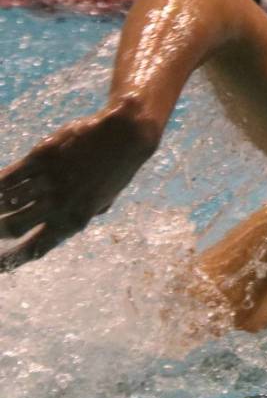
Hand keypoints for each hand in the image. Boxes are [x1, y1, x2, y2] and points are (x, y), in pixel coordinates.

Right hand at [0, 97, 158, 270]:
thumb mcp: (101, 200)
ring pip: (6, 203)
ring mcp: (49, 181)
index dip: (13, 260)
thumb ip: (81, 214)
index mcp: (75, 220)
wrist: (124, 137)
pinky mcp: (41, 157)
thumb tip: (62, 225)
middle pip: (14, 228)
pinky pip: (7, 177)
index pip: (37, 248)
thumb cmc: (115, 170)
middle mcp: (59, 205)